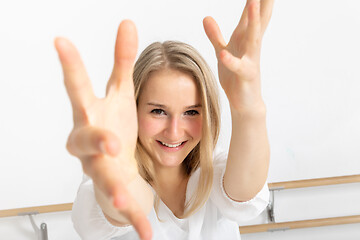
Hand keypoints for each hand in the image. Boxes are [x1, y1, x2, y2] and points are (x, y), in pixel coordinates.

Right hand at [55, 20, 150, 239]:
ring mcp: (100, 169)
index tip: (60, 40)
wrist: (110, 160)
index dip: (70, 66)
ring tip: (125, 200)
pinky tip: (149, 234)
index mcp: (90, 114)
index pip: (77, 88)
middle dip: (96, 140)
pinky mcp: (114, 188)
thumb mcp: (119, 90)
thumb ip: (122, 59)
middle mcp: (89, 143)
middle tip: (109, 141)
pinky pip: (124, 204)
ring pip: (103, 177)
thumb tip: (128, 21)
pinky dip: (135, 219)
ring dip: (114, 188)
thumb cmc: (112, 122)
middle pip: (86, 140)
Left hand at [203, 0, 273, 112]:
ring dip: (253, 21)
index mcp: (245, 38)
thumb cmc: (235, 76)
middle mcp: (251, 45)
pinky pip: (238, 67)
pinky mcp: (246, 76)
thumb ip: (215, 35)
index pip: (250, 12)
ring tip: (252, 3)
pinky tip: (224, 54)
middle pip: (258, 18)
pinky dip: (231, 60)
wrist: (245, 102)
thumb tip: (206, 17)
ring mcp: (251, 60)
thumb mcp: (222, 51)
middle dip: (261, 1)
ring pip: (253, 38)